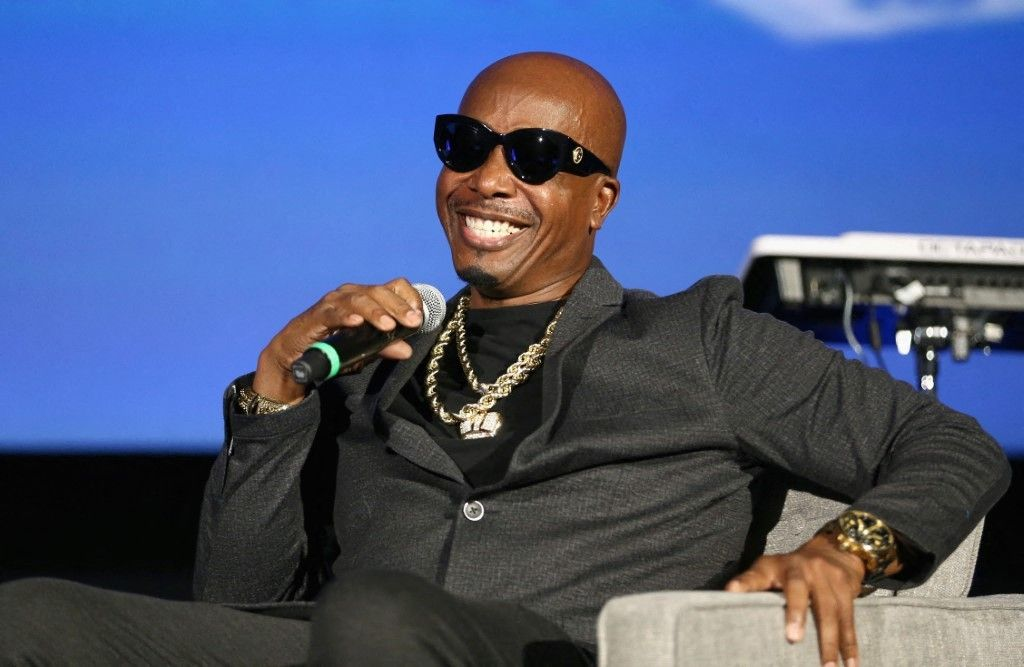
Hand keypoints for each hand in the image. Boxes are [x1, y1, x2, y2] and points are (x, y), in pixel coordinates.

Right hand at [252, 278, 423, 402]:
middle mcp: (352, 294)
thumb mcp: (364, 350)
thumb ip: (384, 347)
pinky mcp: (317, 314)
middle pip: (380, 291)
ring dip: (376, 312)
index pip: (394, 286)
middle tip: (413, 322)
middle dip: (398, 307)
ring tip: (389, 326)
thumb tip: (407, 350)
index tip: (420, 316)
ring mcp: (334, 302)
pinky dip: (345, 316)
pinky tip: (356, 323)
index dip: (409, 297)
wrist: (297, 355)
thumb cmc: (334, 347)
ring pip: (359, 299)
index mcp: (368, 298)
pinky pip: (333, 313)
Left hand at [725, 532, 865, 666]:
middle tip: (793, 639)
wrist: (835, 550)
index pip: (757, 575)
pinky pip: (849, 620)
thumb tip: (729, 595)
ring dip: (830, 642)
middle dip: (797, 614)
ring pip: (829, 611)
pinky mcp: (847, 588)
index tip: (732, 592)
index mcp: (776, 566)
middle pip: (799, 590)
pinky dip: (850, 644)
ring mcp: (827, 577)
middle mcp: (802, 568)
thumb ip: (752, 583)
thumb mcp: (769, 569)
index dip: (745, 582)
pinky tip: (852, 664)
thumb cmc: (792, 568)